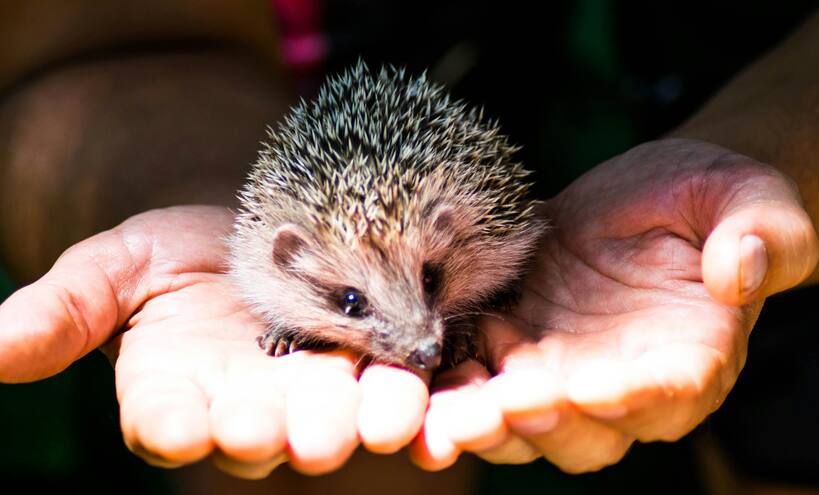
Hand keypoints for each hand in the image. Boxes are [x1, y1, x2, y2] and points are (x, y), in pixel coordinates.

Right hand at [0, 206, 429, 477]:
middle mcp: (247, 406)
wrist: (255, 223)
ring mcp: (315, 390)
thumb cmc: (174, 253)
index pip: (164, 420)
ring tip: (386, 413)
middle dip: (281, 433)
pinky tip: (431, 387)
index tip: (173, 424)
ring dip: (363, 419)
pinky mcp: (373, 363)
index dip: (170, 425)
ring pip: (338, 417)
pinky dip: (413, 392)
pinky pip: (394, 386)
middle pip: (262, 432)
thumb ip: (63, 310)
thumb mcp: (116, 267)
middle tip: (301, 434)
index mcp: (176, 393)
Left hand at [410, 138, 818, 471]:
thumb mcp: (748, 197)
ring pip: (524, 426)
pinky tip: (425, 378)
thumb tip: (742, 269)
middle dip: (538, 424)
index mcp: (691, 360)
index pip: (665, 395)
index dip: (627, 399)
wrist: (649, 194)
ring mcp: (563, 372)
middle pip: (585, 433)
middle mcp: (623, 385)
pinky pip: (481, 383)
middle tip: (494, 407)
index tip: (587, 386)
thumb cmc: (710, 198)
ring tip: (443, 414)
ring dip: (482, 424)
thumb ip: (762, 233)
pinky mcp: (516, 347)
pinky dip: (452, 390)